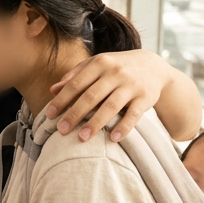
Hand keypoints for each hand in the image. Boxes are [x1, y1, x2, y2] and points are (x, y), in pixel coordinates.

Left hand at [45, 49, 167, 141]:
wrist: (153, 65)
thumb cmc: (116, 67)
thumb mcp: (96, 65)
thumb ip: (75, 76)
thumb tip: (52, 90)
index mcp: (99, 63)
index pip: (76, 84)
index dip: (62, 100)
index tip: (49, 115)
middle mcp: (115, 73)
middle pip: (91, 96)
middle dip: (74, 114)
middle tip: (61, 130)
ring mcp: (131, 85)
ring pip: (111, 106)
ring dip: (95, 123)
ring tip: (82, 138)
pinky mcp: (146, 97)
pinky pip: (133, 115)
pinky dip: (123, 127)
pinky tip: (112, 139)